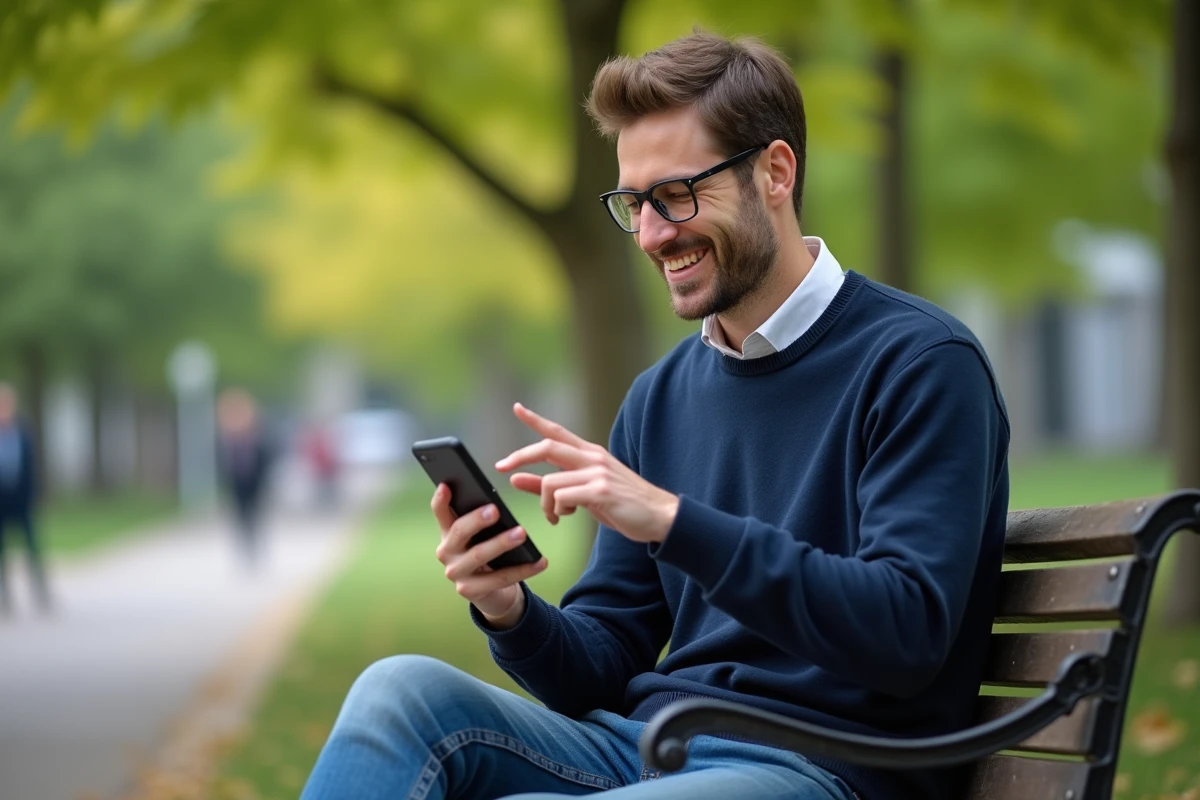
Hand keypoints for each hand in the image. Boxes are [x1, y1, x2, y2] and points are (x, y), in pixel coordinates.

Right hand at [431, 483, 547, 627]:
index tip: (446, 485)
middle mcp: (446, 552)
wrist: (491, 593)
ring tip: (521, 533)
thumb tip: (496, 504)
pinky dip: (523, 569)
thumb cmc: (488, 555)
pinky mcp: (469, 591)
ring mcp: (456, 573)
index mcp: (448, 533)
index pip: (440, 512)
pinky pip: (500, 578)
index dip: (441, 499)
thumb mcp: (481, 536)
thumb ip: (482, 521)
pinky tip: (540, 561)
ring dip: (501, 543)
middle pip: (459, 532)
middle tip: (495, 510)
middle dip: (477, 520)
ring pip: (478, 555)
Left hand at [495, 403, 679, 543]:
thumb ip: (550, 485)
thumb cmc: (622, 504)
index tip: (516, 408)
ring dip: (544, 504)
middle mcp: (592, 458)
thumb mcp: (584, 493)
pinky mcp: (601, 491)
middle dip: (519, 456)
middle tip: (502, 467)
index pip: (557, 432)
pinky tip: (567, 517)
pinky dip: (557, 511)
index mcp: (589, 454)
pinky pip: (562, 498)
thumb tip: (516, 478)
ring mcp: (597, 473)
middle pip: (547, 446)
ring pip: (550, 482)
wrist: (660, 516)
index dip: (535, 419)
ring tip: (555, 516)